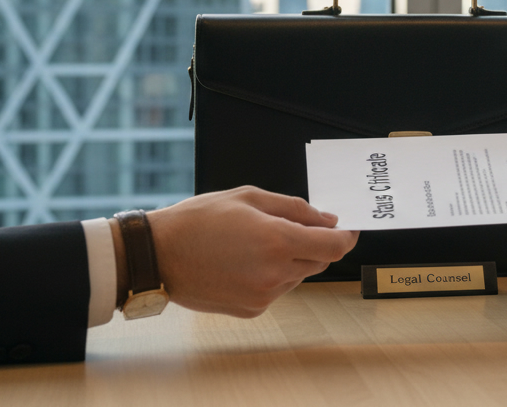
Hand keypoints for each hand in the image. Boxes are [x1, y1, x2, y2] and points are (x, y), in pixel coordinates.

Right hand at [115, 186, 359, 317]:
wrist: (158, 256)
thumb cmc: (199, 220)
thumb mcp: (249, 198)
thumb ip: (294, 208)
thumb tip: (327, 219)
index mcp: (278, 241)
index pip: (335, 246)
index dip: (347, 236)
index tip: (348, 228)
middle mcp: (275, 273)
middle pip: (319, 261)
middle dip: (315, 244)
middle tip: (293, 227)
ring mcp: (263, 295)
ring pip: (298, 275)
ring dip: (291, 259)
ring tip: (256, 242)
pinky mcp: (251, 309)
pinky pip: (277, 289)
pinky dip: (273, 275)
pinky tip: (245, 261)